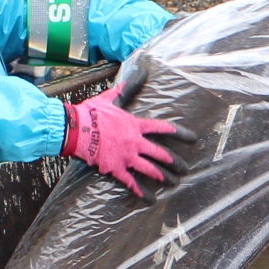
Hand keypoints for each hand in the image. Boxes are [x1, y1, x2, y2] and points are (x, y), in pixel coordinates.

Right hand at [62, 91, 189, 196]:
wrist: (75, 129)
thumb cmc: (91, 112)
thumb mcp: (112, 98)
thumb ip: (128, 87)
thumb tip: (142, 69)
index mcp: (136, 125)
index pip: (164, 129)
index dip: (181, 134)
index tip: (193, 139)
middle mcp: (135, 142)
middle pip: (162, 154)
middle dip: (176, 162)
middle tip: (186, 168)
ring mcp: (127, 157)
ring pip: (151, 170)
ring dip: (164, 177)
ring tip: (175, 183)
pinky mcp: (116, 168)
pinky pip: (132, 183)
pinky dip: (143, 192)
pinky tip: (152, 199)